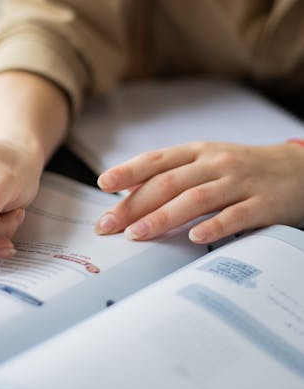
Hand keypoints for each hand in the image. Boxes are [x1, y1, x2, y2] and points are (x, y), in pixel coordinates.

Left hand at [95, 141, 303, 243]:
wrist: (298, 170)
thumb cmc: (242, 168)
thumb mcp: (206, 162)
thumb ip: (171, 173)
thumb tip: (129, 190)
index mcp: (197, 151)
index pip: (156, 160)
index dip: (128, 171)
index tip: (103, 184)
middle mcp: (215, 163)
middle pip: (169, 182)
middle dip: (134, 205)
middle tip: (109, 225)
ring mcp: (239, 182)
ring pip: (195, 198)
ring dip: (163, 217)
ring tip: (138, 234)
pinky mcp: (262, 203)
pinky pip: (235, 215)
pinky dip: (213, 226)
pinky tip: (193, 236)